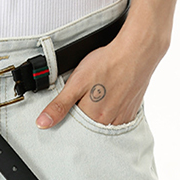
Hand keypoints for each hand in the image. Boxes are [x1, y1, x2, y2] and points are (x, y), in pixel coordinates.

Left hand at [35, 25, 165, 129]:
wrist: (137, 51)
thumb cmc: (108, 63)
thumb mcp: (76, 82)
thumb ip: (59, 105)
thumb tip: (42, 123)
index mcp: (92, 117)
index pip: (74, 127)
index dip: (69, 117)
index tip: (71, 106)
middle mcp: (108, 122)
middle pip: (89, 127)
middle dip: (83, 116)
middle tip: (88, 95)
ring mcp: (121, 119)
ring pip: (103, 125)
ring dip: (98, 116)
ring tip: (99, 96)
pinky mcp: (131, 113)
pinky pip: (117, 121)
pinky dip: (111, 114)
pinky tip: (110, 99)